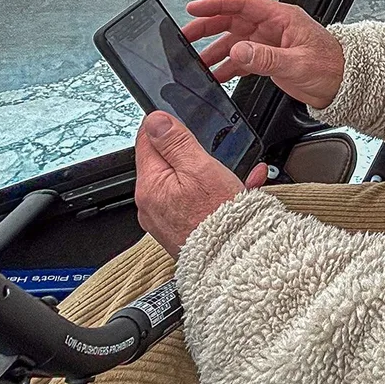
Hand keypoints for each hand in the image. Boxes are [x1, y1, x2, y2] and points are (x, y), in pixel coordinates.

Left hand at [134, 112, 268, 258]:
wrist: (236, 264)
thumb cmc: (219, 220)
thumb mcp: (200, 168)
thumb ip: (175, 141)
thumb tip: (155, 120)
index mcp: (149, 186)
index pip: (146, 140)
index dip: (166, 127)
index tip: (184, 124)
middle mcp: (151, 206)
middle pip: (166, 163)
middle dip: (191, 153)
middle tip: (214, 154)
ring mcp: (166, 221)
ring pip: (185, 183)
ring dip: (208, 174)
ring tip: (233, 174)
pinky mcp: (183, 232)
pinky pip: (197, 204)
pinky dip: (215, 194)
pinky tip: (238, 190)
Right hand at [182, 0, 344, 109]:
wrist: (347, 84)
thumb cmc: (332, 67)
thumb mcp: (298, 63)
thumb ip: (265, 58)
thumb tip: (237, 50)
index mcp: (282, 18)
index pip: (243, 3)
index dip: (217, 3)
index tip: (195, 8)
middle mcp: (273, 27)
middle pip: (232, 20)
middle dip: (207, 27)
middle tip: (185, 37)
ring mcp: (270, 42)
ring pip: (234, 41)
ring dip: (214, 51)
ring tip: (195, 62)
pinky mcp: (270, 59)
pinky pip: (242, 59)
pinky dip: (227, 66)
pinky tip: (216, 75)